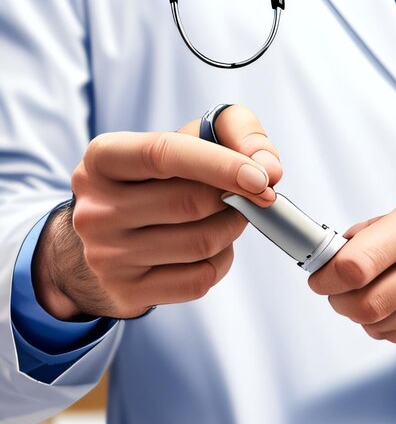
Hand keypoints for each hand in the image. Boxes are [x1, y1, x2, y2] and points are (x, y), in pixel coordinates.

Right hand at [33, 105, 281, 319]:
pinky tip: (212, 249)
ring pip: (202, 243)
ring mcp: (108, 256)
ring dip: (231, 229)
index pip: (164, 154)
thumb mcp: (182, 141)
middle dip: (234, 199)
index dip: (221, 164)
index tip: (261, 178)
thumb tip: (270, 169)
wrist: (100, 243)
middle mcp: (97, 209)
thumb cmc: (154, 184)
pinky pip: (201, 278)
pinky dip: (222, 261)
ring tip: (227, 218)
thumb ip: (232, 132)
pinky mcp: (128, 291)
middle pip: (192, 203)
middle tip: (247, 196)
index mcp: (102, 160)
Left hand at [308, 193, 395, 347]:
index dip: (328, 273)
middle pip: (364, 302)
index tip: (319, 274)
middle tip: (335, 287)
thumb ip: (365, 235)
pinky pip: (390, 336)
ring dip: (359, 311)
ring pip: (374, 323)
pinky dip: (381, 322)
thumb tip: (327, 260)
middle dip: (338, 297)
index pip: (361, 261)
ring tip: (373, 289)